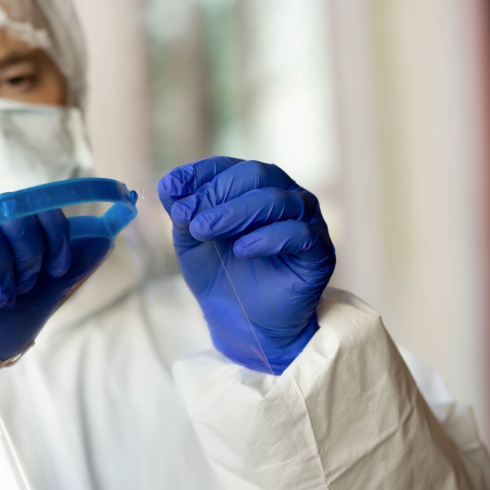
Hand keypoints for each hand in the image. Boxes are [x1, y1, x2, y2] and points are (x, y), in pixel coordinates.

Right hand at [0, 210, 112, 366]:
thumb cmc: (1, 320)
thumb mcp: (43, 295)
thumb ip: (70, 268)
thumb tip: (106, 238)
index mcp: (4, 223)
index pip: (39, 206)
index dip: (56, 235)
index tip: (58, 268)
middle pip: (15, 215)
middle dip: (30, 257)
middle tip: (23, 287)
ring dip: (4, 273)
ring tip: (2, 297)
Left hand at [159, 157, 334, 373]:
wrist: (242, 323)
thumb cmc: (220, 276)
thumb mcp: (191, 242)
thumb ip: (183, 212)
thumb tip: (169, 184)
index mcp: (253, 189)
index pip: (229, 166)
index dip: (200, 173)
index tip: (173, 188)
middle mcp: (284, 197)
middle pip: (256, 175)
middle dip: (217, 193)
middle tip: (190, 217)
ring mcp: (306, 221)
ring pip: (276, 200)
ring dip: (235, 212)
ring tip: (204, 230)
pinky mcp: (320, 251)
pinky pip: (300, 233)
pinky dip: (267, 237)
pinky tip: (242, 250)